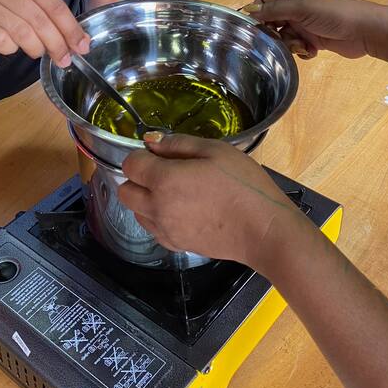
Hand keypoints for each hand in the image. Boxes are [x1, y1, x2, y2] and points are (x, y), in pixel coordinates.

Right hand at [0, 0, 89, 65]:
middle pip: (38, 18)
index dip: (70, 26)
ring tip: (38, 53)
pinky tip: (9, 46)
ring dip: (35, 47)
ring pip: (21, 31)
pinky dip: (10, 49)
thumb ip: (43, 11)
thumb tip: (75, 38)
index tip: (82, 45)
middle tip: (65, 59)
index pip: (52, 1)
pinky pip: (0, 41)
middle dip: (57, 42)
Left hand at [118, 134, 297, 267]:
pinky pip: (152, 228)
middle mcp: (157, 208)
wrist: (262, 230)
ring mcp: (164, 230)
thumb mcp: (215, 151)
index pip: (130, 164)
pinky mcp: (175, 245)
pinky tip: (183, 210)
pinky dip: (158, 217)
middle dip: (138, 178)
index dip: (141, 155)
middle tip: (165, 172)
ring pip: (135, 211)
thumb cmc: (243, 185)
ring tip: (176, 192)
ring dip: (146, 199)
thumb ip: (178, 144)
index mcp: (165, 180)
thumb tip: (152, 141)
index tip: (160, 154)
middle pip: (125, 190)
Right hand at [249, 0, 386, 59]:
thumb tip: (249, 10)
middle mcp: (296, 9)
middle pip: (272, 20)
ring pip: (283, 37)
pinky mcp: (314, 40)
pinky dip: (301, 51)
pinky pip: (297, 47)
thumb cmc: (334, 14)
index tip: (254, 27)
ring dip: (289, 44)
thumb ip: (275, 10)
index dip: (257, 12)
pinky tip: (311, 51)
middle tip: (276, 40)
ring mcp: (305, 25)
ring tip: (301, 46)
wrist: (365, 31)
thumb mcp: (302, 8)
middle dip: (272, 32)